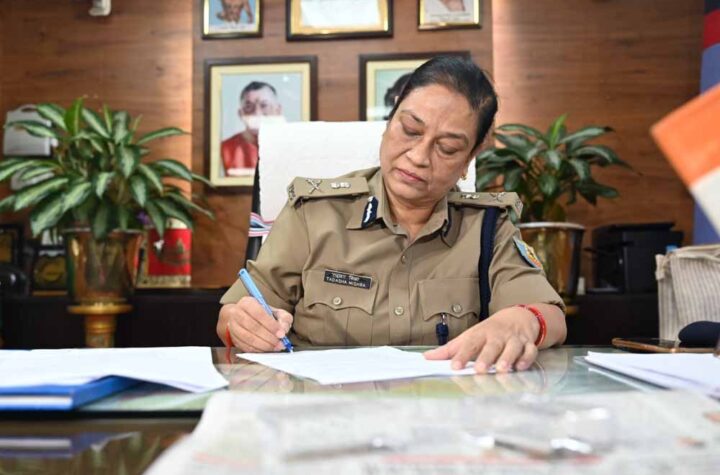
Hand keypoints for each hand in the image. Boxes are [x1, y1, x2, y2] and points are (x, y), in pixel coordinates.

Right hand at [218, 296, 292, 352]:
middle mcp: (237, 313)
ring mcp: (233, 326)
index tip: (281, 334)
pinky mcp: (233, 338)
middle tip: (279, 344)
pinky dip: (257, 350)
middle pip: (253, 327)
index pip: (259, 313)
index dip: (271, 325)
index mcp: (247, 303)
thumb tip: (283, 330)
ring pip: (248, 338)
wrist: (244, 317)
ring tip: (275, 347)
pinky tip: (266, 350)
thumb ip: (283, 318)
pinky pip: (244, 346)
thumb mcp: (275, 311)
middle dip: (269, 337)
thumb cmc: (262, 314)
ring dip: (263, 345)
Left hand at [423, 306, 539, 372]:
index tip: (454, 366)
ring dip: (507, 358)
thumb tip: (426, 358)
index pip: (469, 344)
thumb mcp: (468, 337)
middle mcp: (497, 336)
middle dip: (486, 357)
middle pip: (491, 346)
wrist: (517, 317)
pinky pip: (530, 350)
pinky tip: (521, 367)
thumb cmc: (488, 332)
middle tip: (480, 369)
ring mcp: (514, 339)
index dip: (462, 355)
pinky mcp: (528, 344)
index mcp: (480, 334)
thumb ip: (449, 350)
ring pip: (512, 347)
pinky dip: (526, 358)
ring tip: (502, 369)